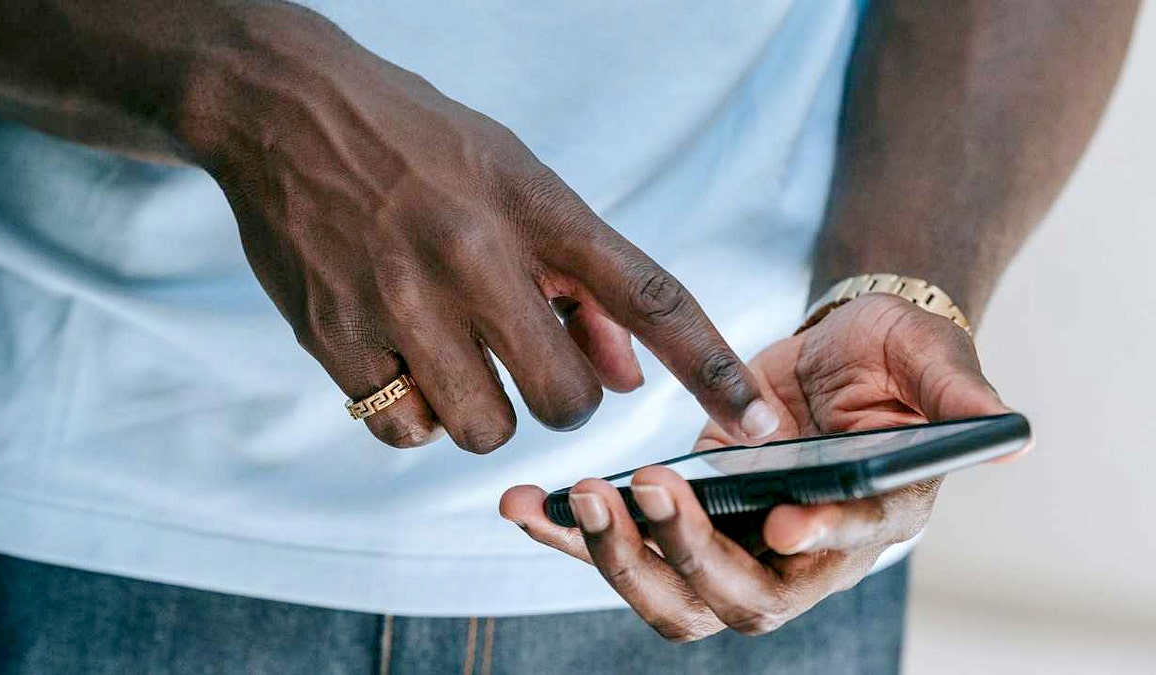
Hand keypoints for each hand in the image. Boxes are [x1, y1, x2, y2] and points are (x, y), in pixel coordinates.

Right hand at [174, 3, 774, 452]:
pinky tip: (400, 361)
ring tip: (452, 354)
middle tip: (525, 359)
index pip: (648, 296)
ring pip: (484, 430)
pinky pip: (404, 432)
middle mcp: (473, 255)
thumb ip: (577, 276)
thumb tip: (626, 374)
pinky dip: (413, 415)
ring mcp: (400, 301)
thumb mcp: (514, 179)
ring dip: (484, 412)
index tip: (760, 423)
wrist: (285, 109)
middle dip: (559, 398)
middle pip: (565, 400)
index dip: (711, 365)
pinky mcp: (336, 337)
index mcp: (533, 207)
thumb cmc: (418, 145)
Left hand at [502, 294, 1026, 639]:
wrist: (838, 356)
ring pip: (667, 590)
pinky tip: (523, 505)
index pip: (847, 547)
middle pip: (737, 598)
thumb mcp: (932, 359)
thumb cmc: (895, 359)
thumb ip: (959, 395)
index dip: (819, 539)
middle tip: (633, 488)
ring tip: (557, 501)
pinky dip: (570, 530)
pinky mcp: (680, 521)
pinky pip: (622, 544)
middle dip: (681, 551)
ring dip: (610, 553)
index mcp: (870, 520)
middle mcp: (799, 554)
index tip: (781, 518)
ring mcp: (733, 545)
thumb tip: (1007, 437)